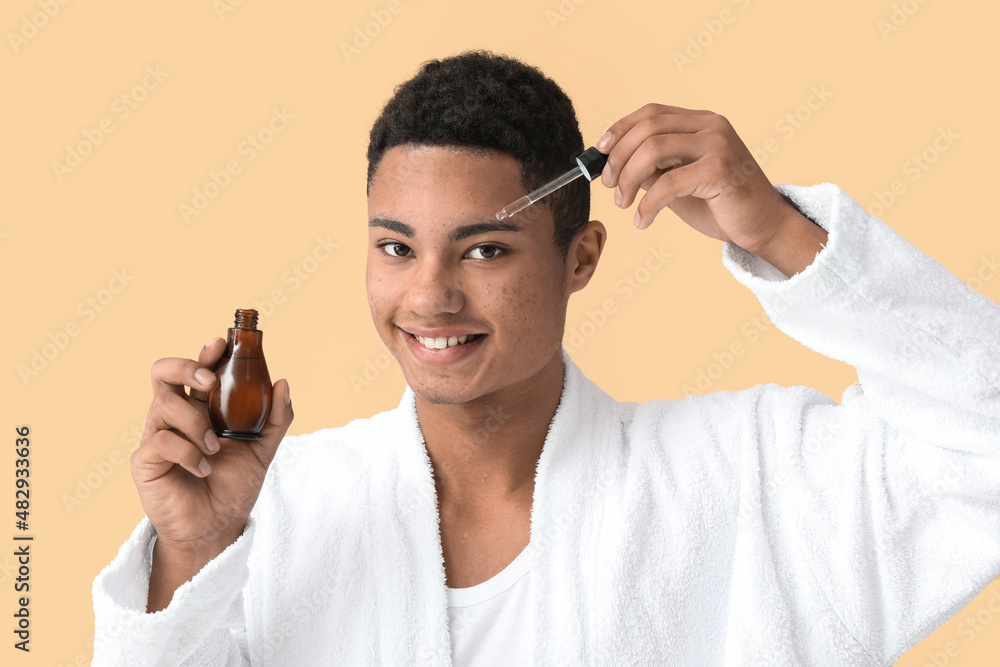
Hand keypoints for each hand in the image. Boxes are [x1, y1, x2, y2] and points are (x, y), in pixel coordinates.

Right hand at [130, 337, 293, 555]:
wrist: (217, 528)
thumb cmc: (234, 486)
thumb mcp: (262, 449)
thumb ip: (275, 418)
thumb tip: (284, 383)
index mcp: (199, 407)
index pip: (195, 369)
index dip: (205, 352)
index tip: (222, 343)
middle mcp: (175, 416)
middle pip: (162, 372)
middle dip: (186, 366)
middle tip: (210, 381)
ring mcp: (157, 435)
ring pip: (164, 404)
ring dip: (196, 423)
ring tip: (215, 449)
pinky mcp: (145, 461)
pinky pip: (161, 441)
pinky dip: (189, 453)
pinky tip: (203, 469)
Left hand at [596, 103, 802, 254]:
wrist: (763, 227)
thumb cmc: (720, 206)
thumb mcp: (677, 183)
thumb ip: (651, 169)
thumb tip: (610, 165)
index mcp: (701, 122)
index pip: (650, 113)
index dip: (619, 130)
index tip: (599, 153)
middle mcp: (711, 126)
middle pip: (647, 128)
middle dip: (618, 158)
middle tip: (609, 187)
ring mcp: (718, 145)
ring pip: (653, 150)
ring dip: (628, 180)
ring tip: (623, 205)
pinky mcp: (720, 170)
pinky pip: (668, 183)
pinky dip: (648, 204)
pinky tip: (642, 221)